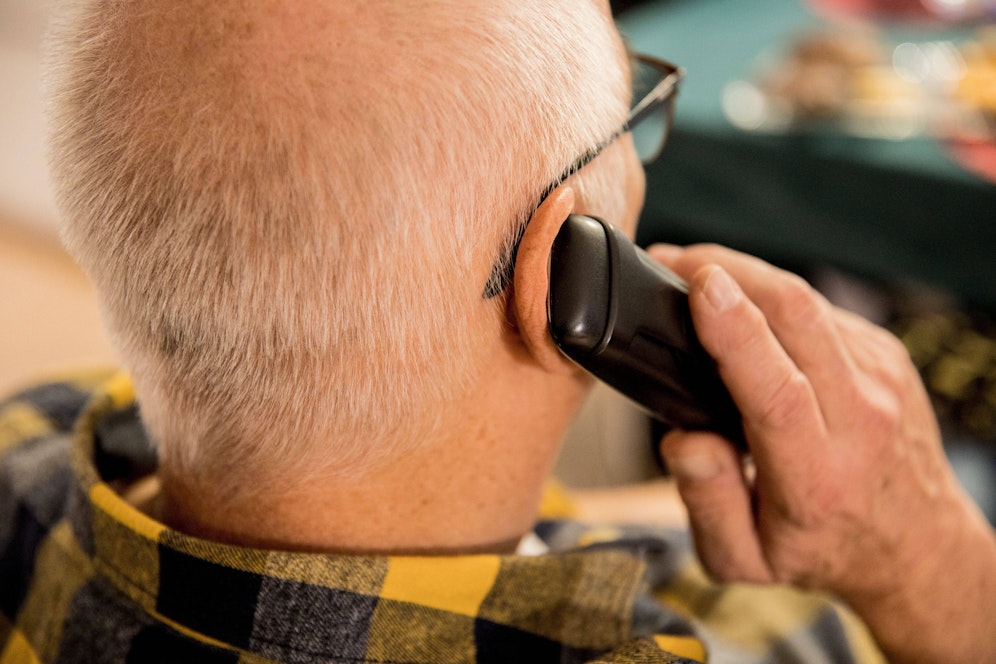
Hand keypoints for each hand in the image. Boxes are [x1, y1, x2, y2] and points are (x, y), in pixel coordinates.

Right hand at [648, 243, 995, 662]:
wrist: (915, 545)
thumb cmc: (825, 548)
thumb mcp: (744, 560)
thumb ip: (707, 504)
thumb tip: (684, 440)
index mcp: (816, 476)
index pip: (777, 391)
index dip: (735, 331)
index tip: (699, 287)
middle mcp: (859, 419)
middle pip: (796, 317)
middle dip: (729, 270)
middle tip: (672, 261)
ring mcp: (879, 379)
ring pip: (807, 300)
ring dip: (747, 274)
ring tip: (698, 275)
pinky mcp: (884, 355)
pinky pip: (820, 309)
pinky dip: (773, 298)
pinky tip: (745, 309)